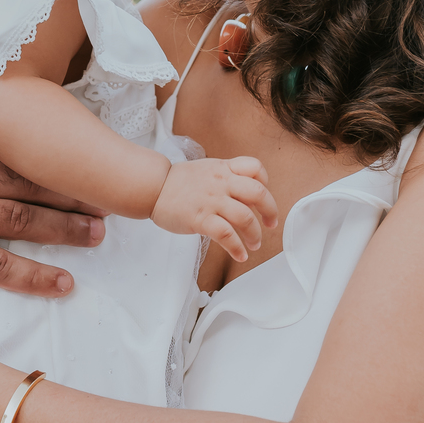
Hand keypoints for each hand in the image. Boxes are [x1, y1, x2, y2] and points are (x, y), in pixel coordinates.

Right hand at [0, 65, 105, 296]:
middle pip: (26, 179)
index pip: (5, 135)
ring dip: (65, 228)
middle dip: (71, 187)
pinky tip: (62, 284)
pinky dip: (33, 277)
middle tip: (107, 195)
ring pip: (21, 221)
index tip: (75, 143)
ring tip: (98, 234)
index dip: (44, 139)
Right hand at [150, 156, 277, 262]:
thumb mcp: (207, 169)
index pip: (255, 167)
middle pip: (258, 193)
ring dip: (255, 235)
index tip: (263, 197)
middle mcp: (221, 183)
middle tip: (271, 225)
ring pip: (245, 217)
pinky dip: (237, 247)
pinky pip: (226, 234)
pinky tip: (239, 255)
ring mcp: (211, 201)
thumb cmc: (178, 182)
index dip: (266, 182)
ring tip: (254, 245)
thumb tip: (246, 197)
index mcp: (224, 169)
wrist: (153, 187)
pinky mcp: (200, 218)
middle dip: (270, 211)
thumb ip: (227, 178)